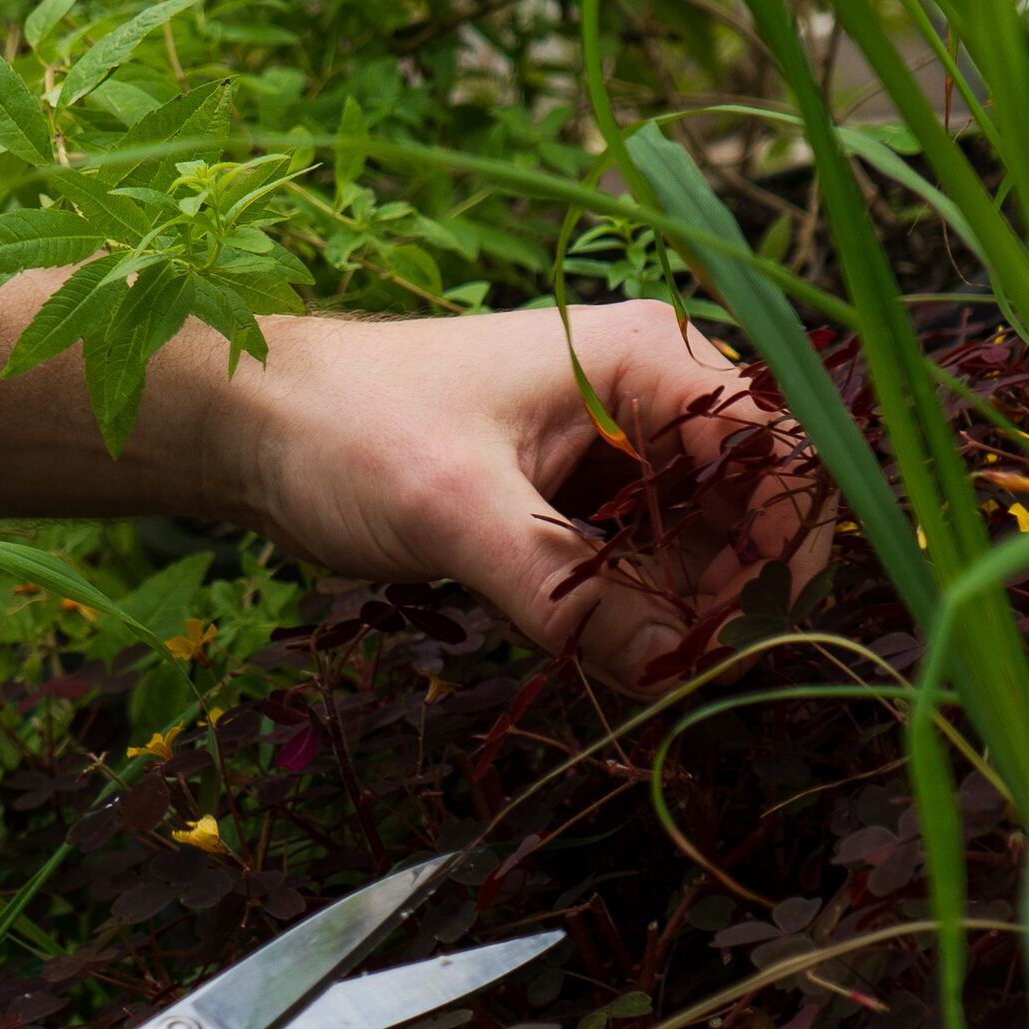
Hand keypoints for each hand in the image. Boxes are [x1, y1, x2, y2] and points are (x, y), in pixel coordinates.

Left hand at [220, 301, 821, 688]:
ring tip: (624, 658)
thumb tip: (667, 672)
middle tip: (671, 661)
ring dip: (673, 608)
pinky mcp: (572, 498)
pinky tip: (596, 648)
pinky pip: (637, 562)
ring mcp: (609, 447)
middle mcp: (643, 393)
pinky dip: (628, 609)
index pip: (771, 445)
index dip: (774, 536)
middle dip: (721, 586)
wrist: (254, 427)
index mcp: (641, 356)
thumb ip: (563, 592)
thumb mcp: (456, 508)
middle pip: (744, 502)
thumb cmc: (348, 430)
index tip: (734, 624)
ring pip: (694, 542)